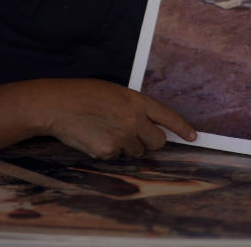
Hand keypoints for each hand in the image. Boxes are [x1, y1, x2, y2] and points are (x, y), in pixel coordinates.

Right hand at [35, 79, 196, 159]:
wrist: (58, 105)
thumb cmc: (83, 94)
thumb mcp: (115, 93)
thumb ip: (133, 107)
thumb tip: (145, 124)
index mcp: (137, 101)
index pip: (168, 116)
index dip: (182, 128)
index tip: (193, 136)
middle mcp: (134, 119)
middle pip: (158, 142)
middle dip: (151, 142)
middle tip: (134, 135)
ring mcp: (123, 137)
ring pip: (136, 152)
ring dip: (126, 146)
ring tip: (105, 131)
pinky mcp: (108, 152)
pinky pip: (116, 158)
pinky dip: (108, 152)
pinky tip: (94, 138)